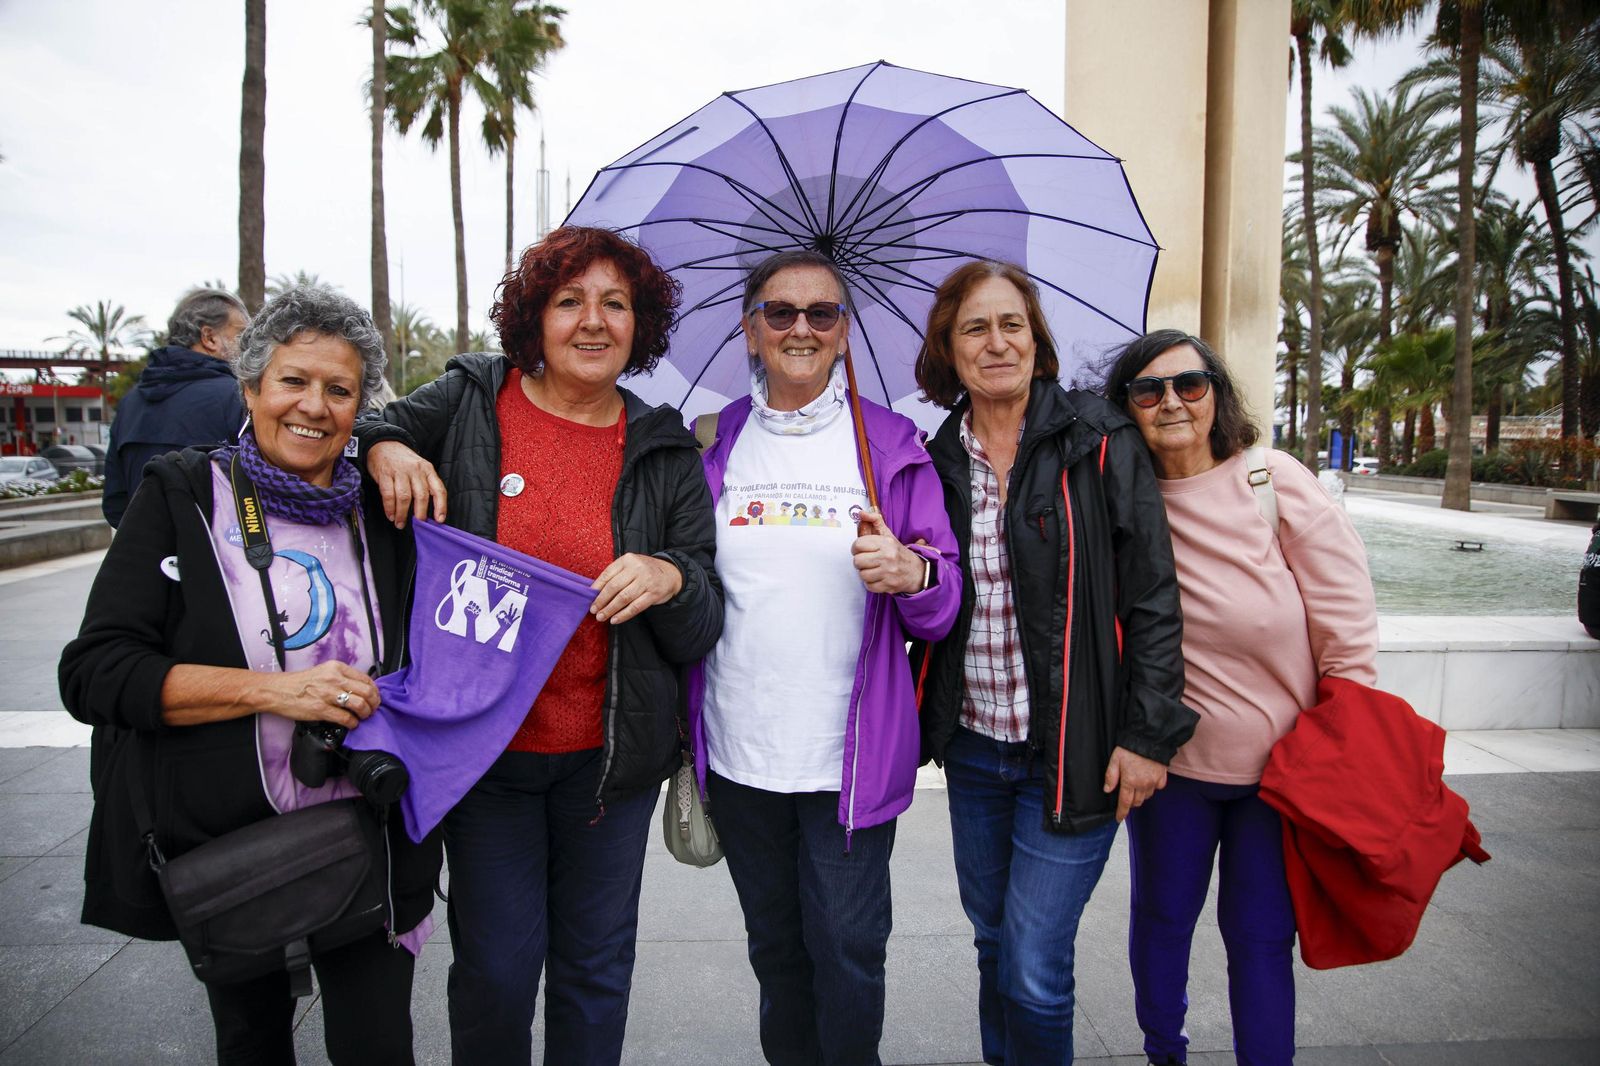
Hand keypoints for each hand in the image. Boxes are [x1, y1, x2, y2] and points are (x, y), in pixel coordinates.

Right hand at [261, 661, 379, 730]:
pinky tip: (351, 724)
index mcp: (337, 668)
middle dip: (374, 703)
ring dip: (366, 714)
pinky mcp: (320, 709)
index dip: (374, 691)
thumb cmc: (300, 683)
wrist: (277, 691)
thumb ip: (342, 678)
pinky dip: (353, 723)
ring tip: (362, 717)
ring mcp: (327, 694)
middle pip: (367, 692)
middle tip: (372, 710)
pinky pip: (346, 718)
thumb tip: (362, 690)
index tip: (374, 698)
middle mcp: (334, 679)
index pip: (366, 679)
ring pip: (360, 704)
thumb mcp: (324, 672)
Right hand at [369, 440, 447, 527]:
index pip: (438, 489)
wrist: (383, 444)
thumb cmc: (404, 461)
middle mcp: (415, 470)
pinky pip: (388, 494)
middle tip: (418, 523)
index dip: (441, 506)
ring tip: (400, 523)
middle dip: (420, 513)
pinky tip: (391, 515)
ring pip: (404, 497)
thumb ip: (425, 485)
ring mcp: (399, 472)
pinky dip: (389, 508)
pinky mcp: (385, 474)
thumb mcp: (420, 468)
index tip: (439, 519)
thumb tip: (430, 509)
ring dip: (402, 513)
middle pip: (421, 495)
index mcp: (427, 470)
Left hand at [591, 553, 682, 623]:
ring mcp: (646, 581)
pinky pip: (635, 607)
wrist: (671, 573)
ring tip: (601, 617)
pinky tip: (615, 620)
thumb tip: (595, 591)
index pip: (608, 574)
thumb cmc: (645, 571)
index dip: (596, 587)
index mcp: (628, 560)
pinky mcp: (653, 594)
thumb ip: (616, 575)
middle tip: (593, 610)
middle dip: (601, 600)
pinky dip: (623, 615)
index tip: (588, 598)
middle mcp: (637, 568)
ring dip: (610, 609)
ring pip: (623, 598)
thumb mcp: (631, 565)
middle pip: (614, 587)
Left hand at [851, 509, 922, 594]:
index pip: (859, 544)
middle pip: (858, 561)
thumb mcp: (888, 535)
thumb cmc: (898, 552)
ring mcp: (888, 572)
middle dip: (860, 561)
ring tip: (872, 569)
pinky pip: (869, 586)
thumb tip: (861, 512)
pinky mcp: (889, 585)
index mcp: (886, 543)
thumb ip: (875, 521)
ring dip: (865, 573)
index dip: (856, 547)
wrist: (916, 571)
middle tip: (866, 560)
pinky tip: (877, 577)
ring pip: (862, 574)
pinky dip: (871, 583)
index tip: (860, 549)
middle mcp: (887, 557)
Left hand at [1102, 746, 1166, 821]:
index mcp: (1129, 781)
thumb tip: (1107, 789)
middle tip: (1126, 797)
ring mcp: (1153, 782)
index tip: (1119, 818)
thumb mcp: (1115, 760)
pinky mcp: (1162, 777)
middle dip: (1130, 803)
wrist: (1150, 739)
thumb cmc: (1130, 748)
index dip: (1121, 812)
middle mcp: (1143, 784)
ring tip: (1136, 786)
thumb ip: (1111, 776)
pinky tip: (1148, 780)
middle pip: (1136, 802)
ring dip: (1140, 795)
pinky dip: (1152, 787)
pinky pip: (1157, 788)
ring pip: (1146, 796)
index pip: (1124, 802)